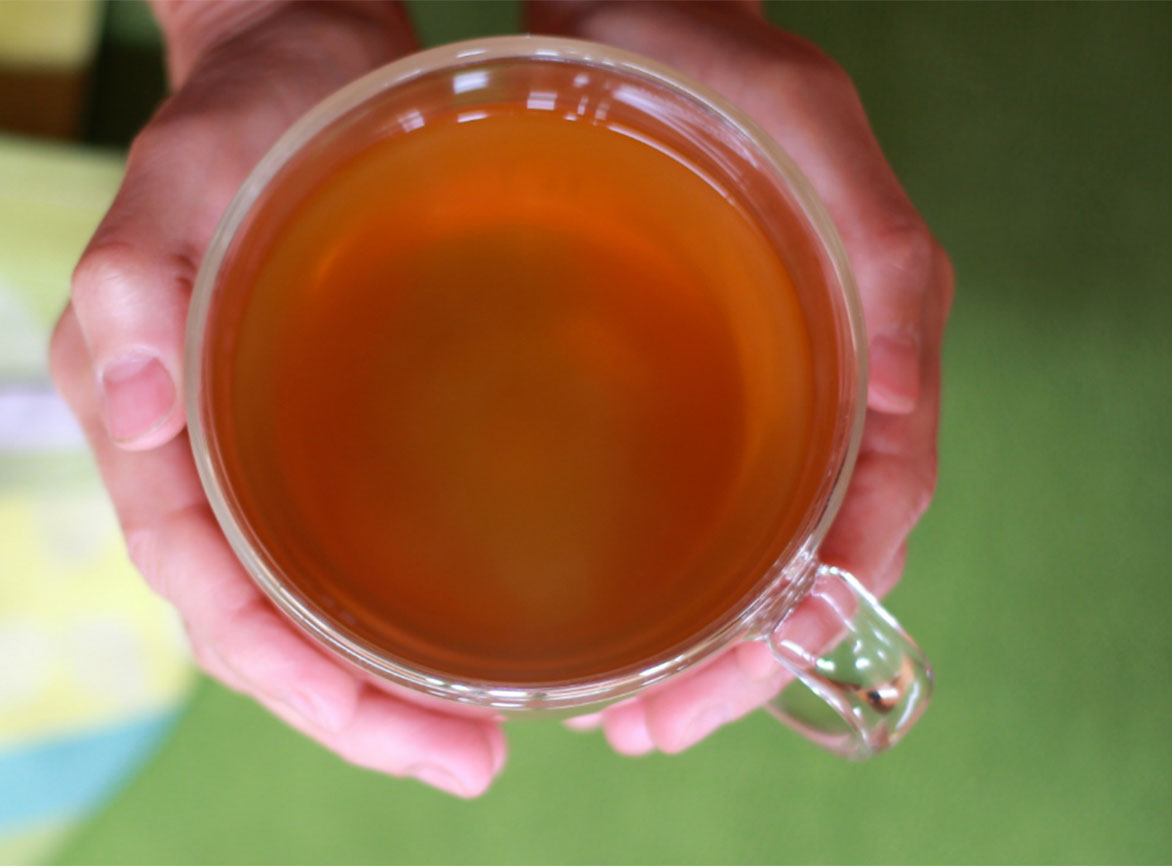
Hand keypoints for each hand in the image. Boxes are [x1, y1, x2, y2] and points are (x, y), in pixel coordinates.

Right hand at [50, 1, 505, 796]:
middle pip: (250, 623)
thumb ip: (137, 272)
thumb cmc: (251, 102)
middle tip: (467, 763)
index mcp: (131, 406)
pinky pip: (325, 549)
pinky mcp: (296, 426)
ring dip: (372, 686)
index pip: (199, 581)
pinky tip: (452, 636)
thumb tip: (129, 403)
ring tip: (474, 739)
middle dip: (348, 710)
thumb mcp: (193, 162)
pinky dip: (382, 614)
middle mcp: (179, 449)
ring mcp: (237, 444)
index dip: (285, 671)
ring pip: (291, 605)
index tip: (393, 728)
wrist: (298, 54)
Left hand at [527, 0, 953, 753]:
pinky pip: (705, 489)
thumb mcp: (782, 112)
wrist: (625, 4)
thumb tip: (893, 401)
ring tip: (624, 700)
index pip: (876, 499)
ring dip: (705, 630)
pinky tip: (608, 601)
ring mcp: (760, 369)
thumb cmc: (692, 43)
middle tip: (649, 725)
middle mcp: (827, 359)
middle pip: (815, 546)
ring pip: (759, 535)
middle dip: (745, 653)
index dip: (818, 606)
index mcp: (871, 317)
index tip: (738, 680)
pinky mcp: (697, 366)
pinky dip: (673, 564)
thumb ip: (859, 237)